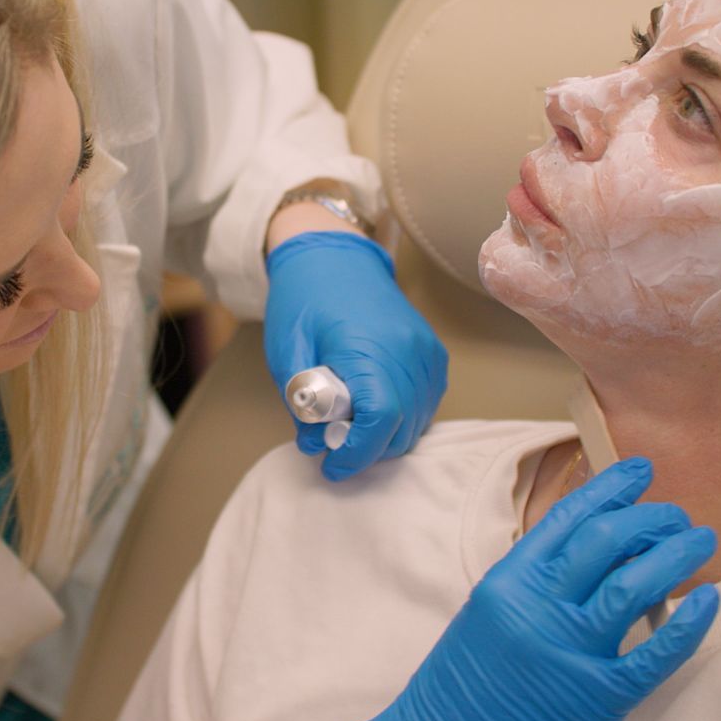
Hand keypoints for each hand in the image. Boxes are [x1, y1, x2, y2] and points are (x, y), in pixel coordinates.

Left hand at [264, 231, 446, 479]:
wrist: (333, 254)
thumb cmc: (304, 299)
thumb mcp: (287, 349)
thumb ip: (300, 399)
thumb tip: (313, 443)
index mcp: (368, 346)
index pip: (380, 418)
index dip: (357, 453)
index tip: (331, 466)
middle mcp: (408, 350)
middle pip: (404, 427)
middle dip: (369, 451)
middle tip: (333, 447)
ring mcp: (426, 351)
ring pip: (419, 420)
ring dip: (387, 437)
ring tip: (349, 427)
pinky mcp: (433, 352)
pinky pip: (428, 402)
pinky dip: (404, 417)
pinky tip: (373, 410)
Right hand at [296, 458, 719, 720]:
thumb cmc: (462, 687)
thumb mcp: (487, 615)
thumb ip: (532, 584)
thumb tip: (590, 554)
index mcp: (507, 581)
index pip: (566, 518)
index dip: (608, 488)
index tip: (639, 471)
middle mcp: (537, 606)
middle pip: (605, 540)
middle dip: (650, 518)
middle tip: (676, 515)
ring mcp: (567, 650)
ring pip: (633, 584)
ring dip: (674, 554)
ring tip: (698, 540)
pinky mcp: (597, 697)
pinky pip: (652, 652)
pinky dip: (686, 622)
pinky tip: (707, 598)